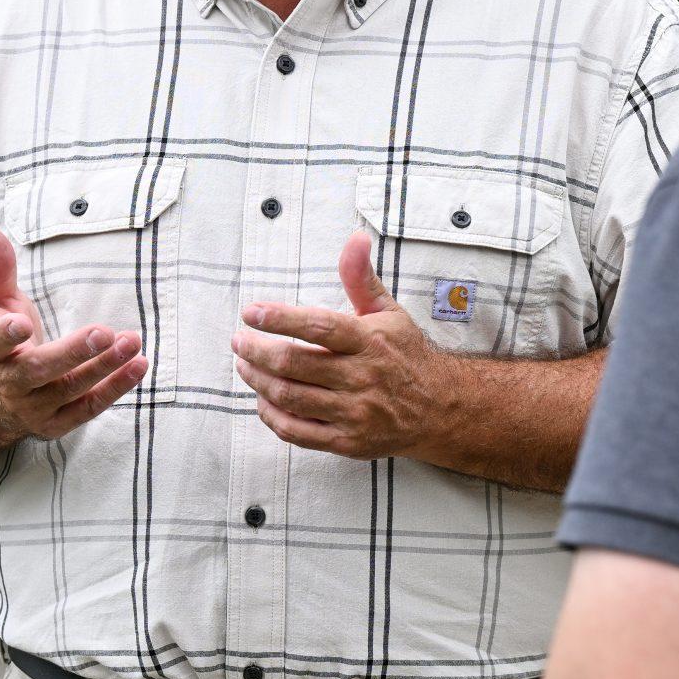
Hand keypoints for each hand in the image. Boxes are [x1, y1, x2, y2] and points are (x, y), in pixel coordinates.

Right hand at [0, 230, 148, 439]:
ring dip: (104, 367)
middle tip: (103, 332)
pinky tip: (138, 366)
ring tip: (132, 342)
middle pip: (39, 369)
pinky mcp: (55, 424)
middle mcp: (7, 383)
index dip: (7, 335)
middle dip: (73, 352)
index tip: (22, 323)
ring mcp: (31, 408)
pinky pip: (88, 408)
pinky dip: (115, 389)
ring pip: (70, 388)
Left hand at [230, 232, 455, 459]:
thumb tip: (355, 238)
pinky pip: (297, 432)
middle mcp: (362, 377)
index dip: (280, 319)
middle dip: (257, 351)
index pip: (319, 327)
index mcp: (369, 341)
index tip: (251, 312)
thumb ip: (361, 278)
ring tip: (244, 364)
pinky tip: (263, 399)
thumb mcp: (388, 312)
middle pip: (295, 364)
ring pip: (291, 397)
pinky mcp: (347, 441)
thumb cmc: (405, 355)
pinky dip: (271, 415)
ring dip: (258, 380)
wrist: (440, 409)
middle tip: (239, 340)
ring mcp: (355, 413)